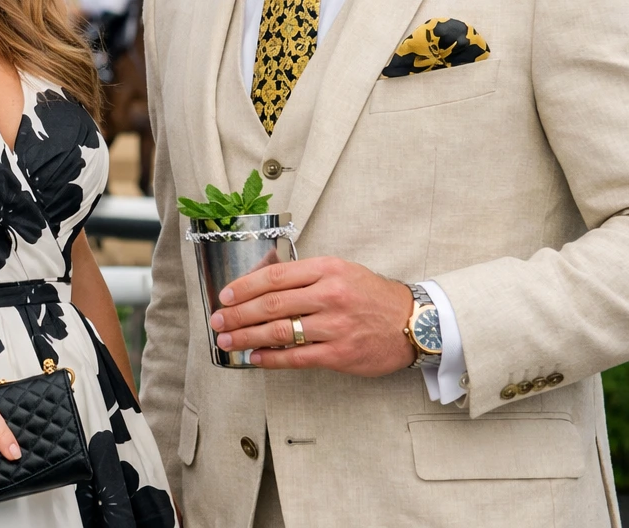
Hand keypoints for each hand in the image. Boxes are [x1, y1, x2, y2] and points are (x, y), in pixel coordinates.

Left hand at [209, 256, 414, 374]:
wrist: (411, 321)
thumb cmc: (370, 295)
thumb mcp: (340, 270)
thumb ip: (305, 276)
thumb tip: (261, 286)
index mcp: (327, 269)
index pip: (275, 276)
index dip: (245, 287)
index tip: (225, 296)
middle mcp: (330, 295)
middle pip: (272, 304)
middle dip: (238, 314)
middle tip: (217, 321)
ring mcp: (335, 326)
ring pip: (280, 331)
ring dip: (247, 337)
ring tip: (227, 341)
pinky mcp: (340, 353)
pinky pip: (297, 357)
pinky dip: (271, 358)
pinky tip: (254, 359)